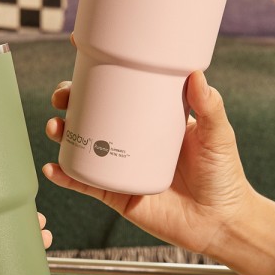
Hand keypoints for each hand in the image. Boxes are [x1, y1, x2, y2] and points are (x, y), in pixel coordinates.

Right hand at [43, 71, 256, 256]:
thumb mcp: (217, 136)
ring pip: (81, 145)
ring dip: (61, 133)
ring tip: (55, 127)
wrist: (220, 222)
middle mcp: (130, 140)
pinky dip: (65, 176)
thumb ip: (210, 107)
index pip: (120, 90)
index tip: (79, 52)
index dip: (97, 73)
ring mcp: (119, 166)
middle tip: (62, 96)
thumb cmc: (223, 176)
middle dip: (68, 101)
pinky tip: (52, 168)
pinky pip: (84, 183)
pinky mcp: (116, 194)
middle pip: (90, 114)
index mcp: (150, 119)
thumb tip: (197, 75)